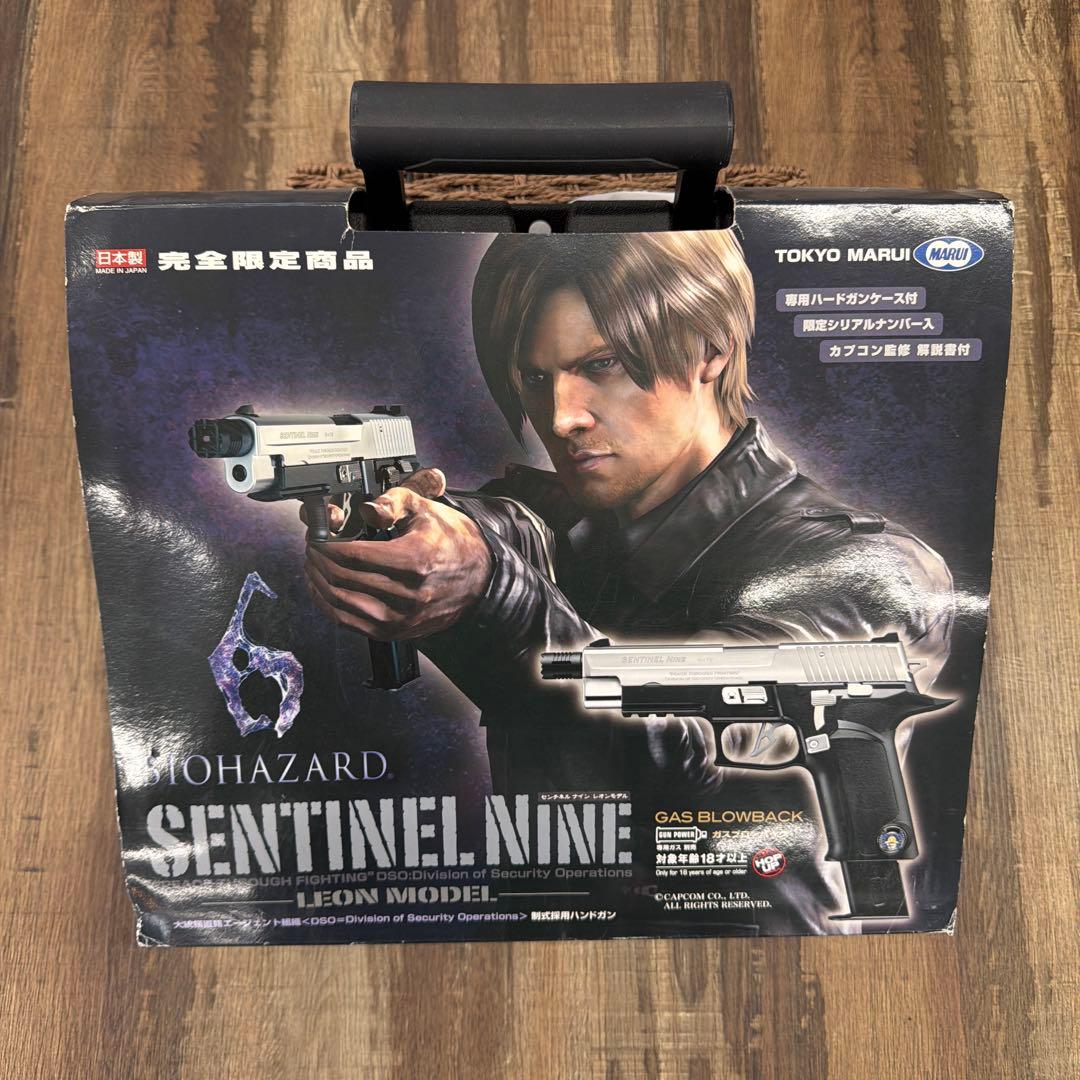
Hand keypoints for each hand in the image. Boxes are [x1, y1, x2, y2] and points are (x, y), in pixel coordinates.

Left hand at [301, 468, 492, 639]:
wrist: (481, 578)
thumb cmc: (453, 542)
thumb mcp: (426, 510)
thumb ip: (393, 502)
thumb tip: (365, 509)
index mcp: (414, 560)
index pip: (352, 555)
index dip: (325, 546)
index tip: (316, 538)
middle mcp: (406, 594)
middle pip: (342, 578)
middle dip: (318, 562)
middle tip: (312, 549)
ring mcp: (400, 618)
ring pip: (340, 604)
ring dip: (318, 584)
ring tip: (313, 567)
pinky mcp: (395, 632)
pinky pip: (349, 623)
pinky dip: (329, 607)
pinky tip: (322, 591)